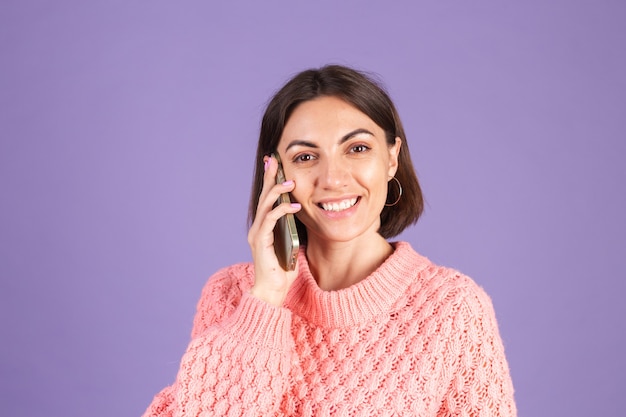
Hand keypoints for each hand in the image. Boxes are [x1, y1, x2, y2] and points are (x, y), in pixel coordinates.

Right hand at [247, 155, 300, 305]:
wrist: (272, 290)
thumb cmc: (283, 269)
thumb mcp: (291, 242)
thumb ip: (293, 227)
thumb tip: (303, 212)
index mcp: (264, 226)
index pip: (267, 198)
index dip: (270, 180)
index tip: (274, 163)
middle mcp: (258, 227)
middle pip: (263, 196)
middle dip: (269, 177)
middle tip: (274, 160)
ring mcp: (258, 234)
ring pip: (265, 205)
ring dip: (277, 191)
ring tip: (290, 181)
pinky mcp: (261, 242)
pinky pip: (271, 220)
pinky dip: (282, 210)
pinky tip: (294, 205)